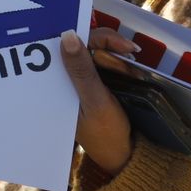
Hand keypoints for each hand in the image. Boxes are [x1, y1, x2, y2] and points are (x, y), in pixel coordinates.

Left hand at [61, 28, 139, 175]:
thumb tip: (67, 36)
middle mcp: (66, 77)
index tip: (124, 47)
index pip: (72, 45)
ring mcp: (80, 78)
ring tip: (132, 68)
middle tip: (131, 57)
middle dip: (111, 48)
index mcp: (58, 81)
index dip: (99, 39)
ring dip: (117, 56)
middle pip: (86, 44)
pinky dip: (118, 64)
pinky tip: (130, 69)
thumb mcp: (95, 101)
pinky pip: (104, 63)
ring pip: (97, 51)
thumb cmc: (105, 132)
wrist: (122, 155)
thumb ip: (82, 70)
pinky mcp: (93, 82)